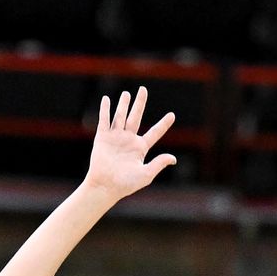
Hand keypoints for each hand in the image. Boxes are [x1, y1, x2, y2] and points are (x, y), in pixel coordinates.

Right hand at [85, 86, 176, 200]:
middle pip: (136, 117)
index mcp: (141, 148)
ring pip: (120, 116)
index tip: (172, 115)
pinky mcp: (103, 138)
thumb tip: (173, 158)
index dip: (163, 124)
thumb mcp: (146, 174)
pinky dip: (105, 110)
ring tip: (127, 93)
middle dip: (140, 103)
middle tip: (143, 89)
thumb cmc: (126, 183)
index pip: (155, 132)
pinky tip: (107, 100)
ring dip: (123, 104)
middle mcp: (129, 140)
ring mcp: (115, 137)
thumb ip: (158, 163)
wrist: (106, 186)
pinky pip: (104, 121)